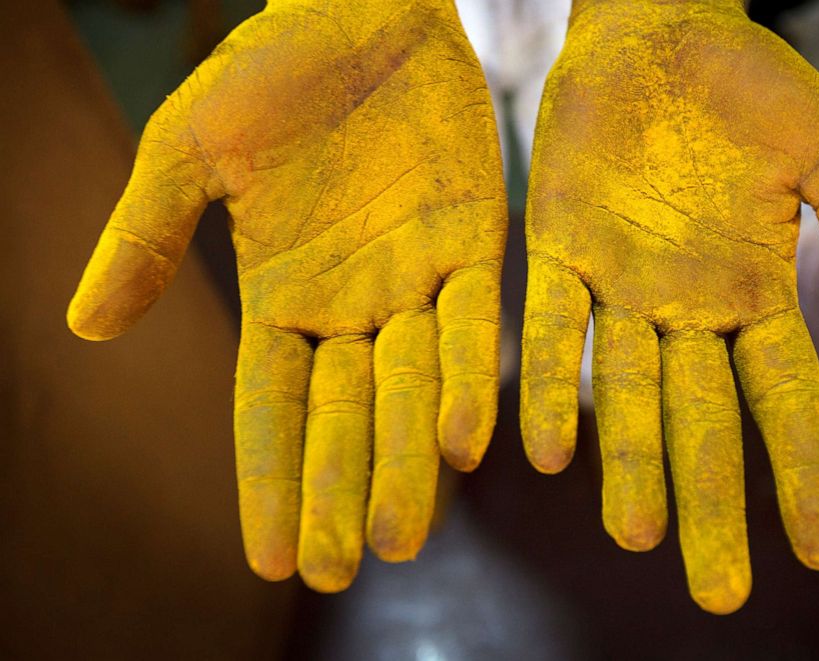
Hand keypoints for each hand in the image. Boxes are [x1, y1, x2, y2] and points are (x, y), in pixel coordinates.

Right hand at [68, 0, 505, 590]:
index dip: (267, 479)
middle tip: (336, 570)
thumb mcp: (188, 150)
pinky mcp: (474, 247)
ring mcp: (413, 282)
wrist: (362, 12)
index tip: (266, 557)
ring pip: (411, 388)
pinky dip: (468, 377)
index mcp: (279, 296)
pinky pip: (474, 323)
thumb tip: (84, 331)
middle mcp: (349, 306)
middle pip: (342, 416)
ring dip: (406, 460)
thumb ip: (148, 237)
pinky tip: (466, 441)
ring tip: (401, 536)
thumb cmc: (269, 74)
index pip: (268, 407)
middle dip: (337, 490)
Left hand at [521, 0, 818, 612]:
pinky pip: (555, 328)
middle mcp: (687, 309)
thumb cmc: (750, 87)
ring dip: (632, 463)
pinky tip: (546, 448)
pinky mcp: (558, 251)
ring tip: (636, 536)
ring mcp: (620, 287)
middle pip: (706, 422)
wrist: (659, 30)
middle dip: (713, 504)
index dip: (805, 472)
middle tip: (721, 593)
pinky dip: (553, 383)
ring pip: (628, 392)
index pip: (788, 400)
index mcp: (757, 294)